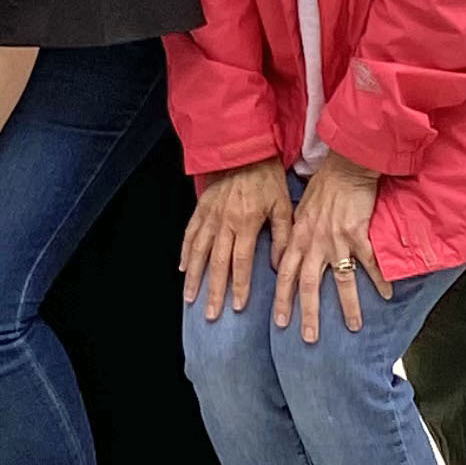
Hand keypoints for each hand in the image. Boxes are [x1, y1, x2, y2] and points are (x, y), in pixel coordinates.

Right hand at [178, 163, 288, 325]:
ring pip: (197, 251)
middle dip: (213, 291)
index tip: (237, 306)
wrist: (245, 150)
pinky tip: (182, 268)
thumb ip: (283, 237)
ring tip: (191, 298)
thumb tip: (278, 266)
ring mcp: (209, 216)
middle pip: (216, 263)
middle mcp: (224, 222)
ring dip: (194, 277)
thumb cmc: (268, 179)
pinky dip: (184, 252)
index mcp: (246, 223)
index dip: (238, 285)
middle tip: (210, 314)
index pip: (241, 262)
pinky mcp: (200, 208)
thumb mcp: (283, 206)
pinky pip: (189, 233)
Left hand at [278, 156, 385, 341]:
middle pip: (309, 285)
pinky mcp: (358, 233)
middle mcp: (314, 242)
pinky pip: (370, 262)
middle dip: (308, 314)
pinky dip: (379, 279)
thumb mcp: (298, 211)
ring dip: (348, 306)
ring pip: (341, 280)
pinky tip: (387, 294)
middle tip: (310, 339)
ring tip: (354, 327)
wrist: (345, 166)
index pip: (285, 275)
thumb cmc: (323, 186)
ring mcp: (336, 240)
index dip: (282, 300)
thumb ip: (292, 237)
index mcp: (298, 238)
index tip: (280, 323)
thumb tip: (282, 260)